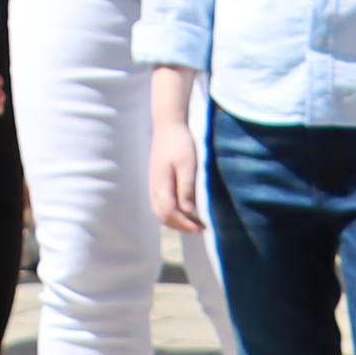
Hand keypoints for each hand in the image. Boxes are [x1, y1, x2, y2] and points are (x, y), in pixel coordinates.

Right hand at [151, 119, 204, 236]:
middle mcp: (154, 187)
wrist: (168, 126)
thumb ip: (187, 188)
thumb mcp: (188, 165)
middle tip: (199, 228)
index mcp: (161, 184)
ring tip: (193, 222)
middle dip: (180, 226)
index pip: (170, 212)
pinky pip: (160, 204)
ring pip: (159, 211)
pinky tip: (184, 211)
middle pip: (162, 215)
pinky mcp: (157, 181)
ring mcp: (153, 184)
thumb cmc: (180, 144)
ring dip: (175, 221)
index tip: (202, 227)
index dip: (185, 223)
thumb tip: (188, 212)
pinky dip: (171, 213)